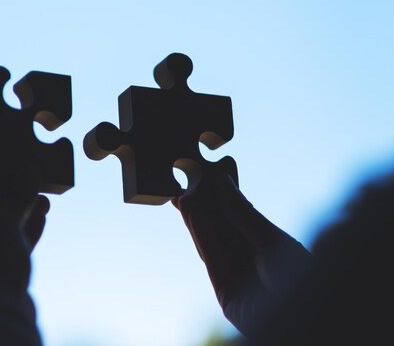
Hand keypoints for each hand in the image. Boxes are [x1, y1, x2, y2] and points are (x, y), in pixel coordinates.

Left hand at [0, 185, 49, 308]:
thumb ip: (17, 196)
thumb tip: (29, 174)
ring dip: (18, 218)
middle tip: (32, 188)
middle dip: (11, 202)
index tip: (14, 172)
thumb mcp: (6, 224)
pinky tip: (39, 221)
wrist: (1, 318)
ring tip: (42, 204)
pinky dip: (16, 237)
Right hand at [173, 174, 311, 335]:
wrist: (308, 317)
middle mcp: (253, 261)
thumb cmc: (302, 277)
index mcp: (269, 246)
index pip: (239, 217)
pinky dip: (201, 236)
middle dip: (203, 207)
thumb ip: (243, 213)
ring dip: (196, 219)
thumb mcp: (271, 239)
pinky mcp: (226, 294)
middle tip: (186, 182)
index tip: (204, 176)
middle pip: (222, 229)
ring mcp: (238, 278)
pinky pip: (211, 259)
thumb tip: (223, 182)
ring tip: (183, 195)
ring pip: (212, 243)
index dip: (220, 197)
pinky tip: (192, 215)